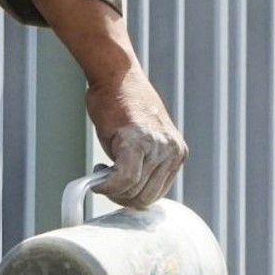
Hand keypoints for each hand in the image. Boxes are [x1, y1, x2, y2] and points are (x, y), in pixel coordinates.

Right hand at [84, 64, 187, 207]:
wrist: (116, 76)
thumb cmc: (122, 106)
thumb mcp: (144, 140)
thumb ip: (145, 165)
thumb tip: (130, 193)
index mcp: (177, 152)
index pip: (156, 194)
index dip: (132, 197)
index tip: (116, 189)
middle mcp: (172, 151)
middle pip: (146, 198)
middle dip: (121, 197)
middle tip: (105, 184)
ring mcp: (157, 147)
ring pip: (134, 191)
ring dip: (112, 190)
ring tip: (102, 173)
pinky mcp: (138, 142)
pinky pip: (124, 179)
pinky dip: (107, 186)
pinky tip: (97, 180)